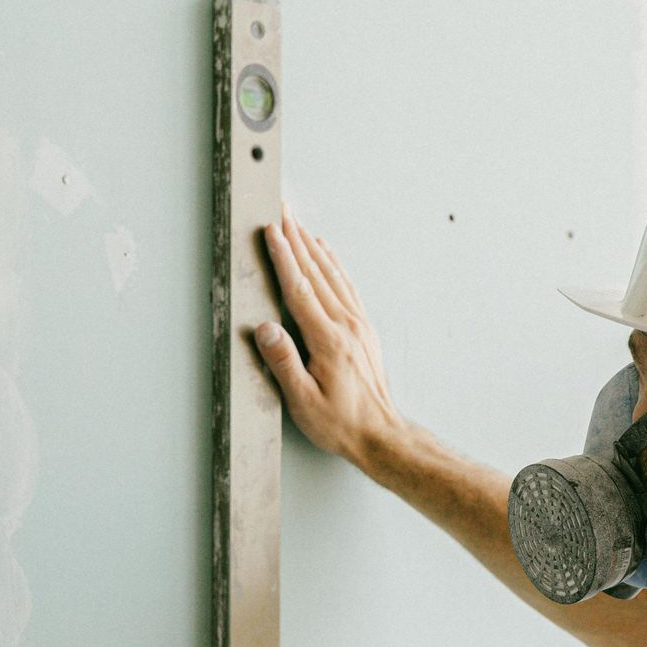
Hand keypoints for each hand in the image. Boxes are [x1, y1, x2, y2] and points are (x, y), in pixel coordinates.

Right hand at [257, 205, 408, 471]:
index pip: (300, 290)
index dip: (284, 257)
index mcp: (329, 341)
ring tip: (297, 224)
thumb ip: (283, 362)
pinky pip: (347, 287)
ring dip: (314, 247)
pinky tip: (326, 255)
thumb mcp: (303, 402)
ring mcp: (359, 325)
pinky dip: (334, 265)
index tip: (271, 230)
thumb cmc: (341, 424)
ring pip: (334, 276)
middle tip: (281, 211)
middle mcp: (347, 326)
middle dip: (296, 239)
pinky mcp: (365, 330)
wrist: (381, 435)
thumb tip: (265, 329)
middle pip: (317, 273)